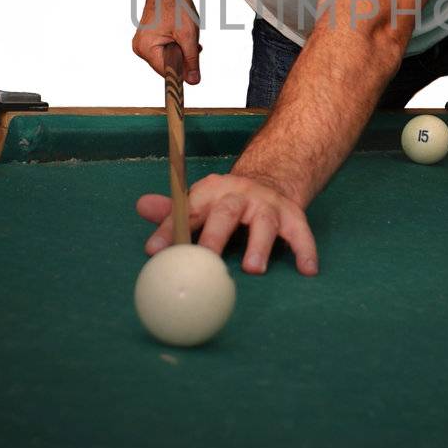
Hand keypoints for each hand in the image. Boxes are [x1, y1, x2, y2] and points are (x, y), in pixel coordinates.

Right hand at [132, 0, 200, 83]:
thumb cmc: (176, 6)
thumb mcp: (188, 36)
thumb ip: (191, 61)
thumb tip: (193, 81)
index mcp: (146, 49)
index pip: (166, 73)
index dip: (182, 73)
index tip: (194, 75)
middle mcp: (140, 48)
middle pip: (166, 66)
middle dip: (182, 58)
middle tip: (193, 44)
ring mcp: (142, 43)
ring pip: (167, 58)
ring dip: (180, 51)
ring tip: (186, 36)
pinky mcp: (147, 38)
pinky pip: (163, 50)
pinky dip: (175, 45)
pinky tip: (181, 35)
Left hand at [136, 172, 319, 276]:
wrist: (272, 177)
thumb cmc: (227, 201)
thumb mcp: (201, 200)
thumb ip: (173, 210)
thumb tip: (140, 206)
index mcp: (212, 192)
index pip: (188, 209)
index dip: (170, 229)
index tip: (153, 251)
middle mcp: (240, 195)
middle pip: (226, 213)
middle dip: (215, 237)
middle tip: (205, 261)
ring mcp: (268, 205)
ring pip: (264, 223)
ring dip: (259, 244)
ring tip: (254, 269)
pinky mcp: (293, 216)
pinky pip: (301, 233)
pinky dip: (305, 250)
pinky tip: (307, 270)